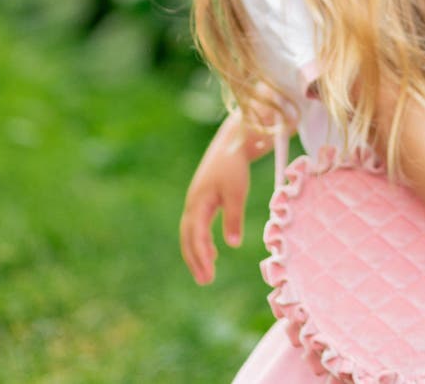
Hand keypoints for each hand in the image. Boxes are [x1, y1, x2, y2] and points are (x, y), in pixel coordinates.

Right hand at [179, 111, 250, 284]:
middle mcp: (193, 204)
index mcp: (198, 202)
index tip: (209, 275)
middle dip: (195, 260)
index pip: (196, 235)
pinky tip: (213, 253)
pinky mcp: (203, 199)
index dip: (201, 256)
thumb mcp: (236, 192)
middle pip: (188, 237)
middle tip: (205, 281)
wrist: (232, 143)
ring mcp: (196, 201)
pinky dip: (202, 242)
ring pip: (191, 233)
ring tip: (207, 274)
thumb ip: (233, 218)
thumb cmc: (234, 166)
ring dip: (197, 253)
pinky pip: (197, 226)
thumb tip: (233, 245)